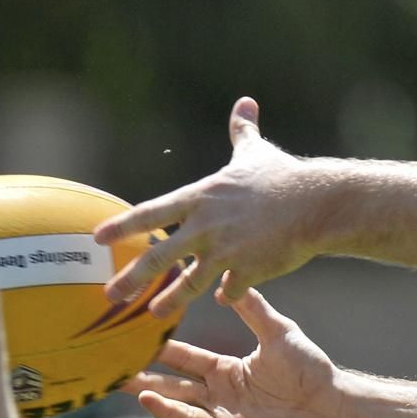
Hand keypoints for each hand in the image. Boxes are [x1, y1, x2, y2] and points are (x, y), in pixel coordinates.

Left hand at [95, 97, 321, 319]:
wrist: (318, 203)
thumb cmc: (285, 176)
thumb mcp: (257, 152)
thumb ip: (243, 132)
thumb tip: (245, 103)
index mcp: (201, 198)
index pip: (152, 213)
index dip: (123, 225)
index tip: (99, 237)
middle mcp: (206, 226)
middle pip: (160, 257)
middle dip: (132, 277)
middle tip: (110, 293)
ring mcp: (225, 251)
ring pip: (189, 283)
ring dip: (170, 300)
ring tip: (154, 314)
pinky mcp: (248, 271)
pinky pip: (230, 290)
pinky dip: (226, 294)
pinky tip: (224, 297)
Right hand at [125, 285, 347, 417]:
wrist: (337, 403)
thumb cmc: (310, 369)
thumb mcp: (278, 332)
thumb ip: (253, 309)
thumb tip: (225, 282)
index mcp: (227, 373)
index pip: (186, 362)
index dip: (161, 354)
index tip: (134, 342)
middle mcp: (223, 399)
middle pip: (177, 392)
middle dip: (148, 385)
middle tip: (117, 377)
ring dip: (169, 412)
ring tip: (146, 398)